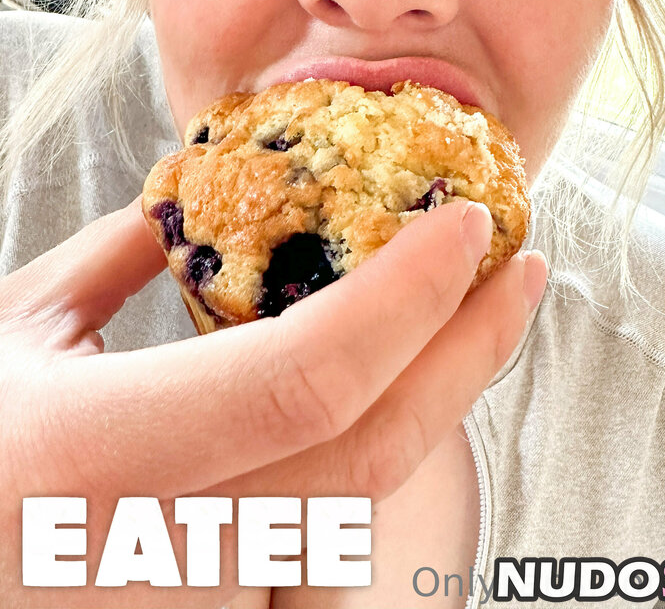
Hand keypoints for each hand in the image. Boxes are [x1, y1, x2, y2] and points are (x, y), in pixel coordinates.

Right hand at [0, 197, 545, 606]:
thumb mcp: (17, 333)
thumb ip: (119, 257)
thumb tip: (210, 195)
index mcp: (96, 456)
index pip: (308, 374)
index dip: (408, 294)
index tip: (467, 225)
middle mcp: (159, 554)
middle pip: (372, 453)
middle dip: (469, 351)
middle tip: (517, 273)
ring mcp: (194, 605)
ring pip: (356, 500)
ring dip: (426, 403)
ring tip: (457, 323)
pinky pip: (317, 534)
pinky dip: (365, 454)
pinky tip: (383, 397)